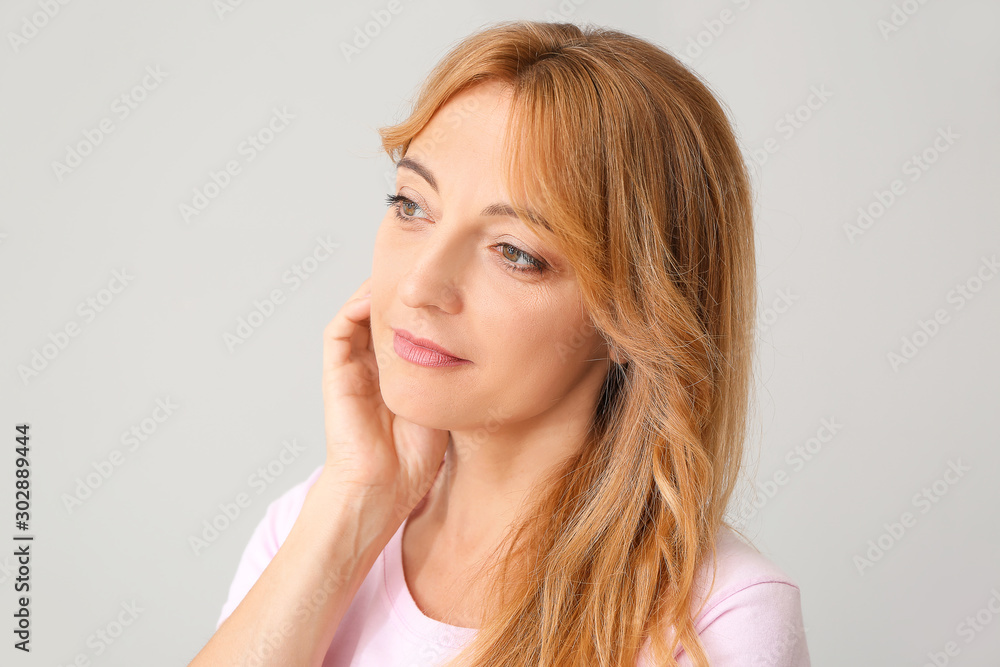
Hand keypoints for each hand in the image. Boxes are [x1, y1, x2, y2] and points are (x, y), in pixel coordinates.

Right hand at [320, 277, 449, 524]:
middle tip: (426, 269)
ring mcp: (353, 368)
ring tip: (404, 272)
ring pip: (361, 314)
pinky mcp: (337, 373)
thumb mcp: (447, 405)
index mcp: (397, 373)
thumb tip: (495, 352)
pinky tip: (379, 295)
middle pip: (384, 315)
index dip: (424, 305)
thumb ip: (458, 377)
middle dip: (403, 291)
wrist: (381, 489)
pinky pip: (340, 329)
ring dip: (379, 291)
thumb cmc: (415, 460)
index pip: (408, 326)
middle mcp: (373, 366)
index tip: (447, 286)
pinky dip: (356, 306)